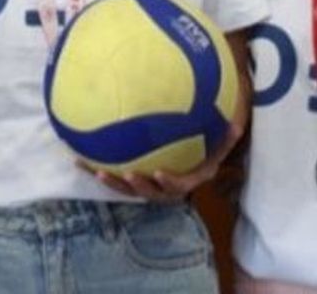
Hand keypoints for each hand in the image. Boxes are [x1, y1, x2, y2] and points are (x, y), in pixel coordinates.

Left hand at [87, 108, 245, 201]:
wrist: (184, 168)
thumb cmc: (201, 155)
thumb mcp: (216, 149)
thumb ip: (225, 139)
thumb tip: (238, 124)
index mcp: (187, 181)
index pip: (180, 186)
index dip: (169, 182)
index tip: (160, 173)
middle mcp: (164, 189)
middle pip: (151, 194)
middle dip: (139, 187)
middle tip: (129, 175)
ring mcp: (146, 187)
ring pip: (128, 190)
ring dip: (113, 183)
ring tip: (98, 172)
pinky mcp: (129, 182)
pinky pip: (112, 179)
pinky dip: (95, 172)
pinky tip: (78, 160)